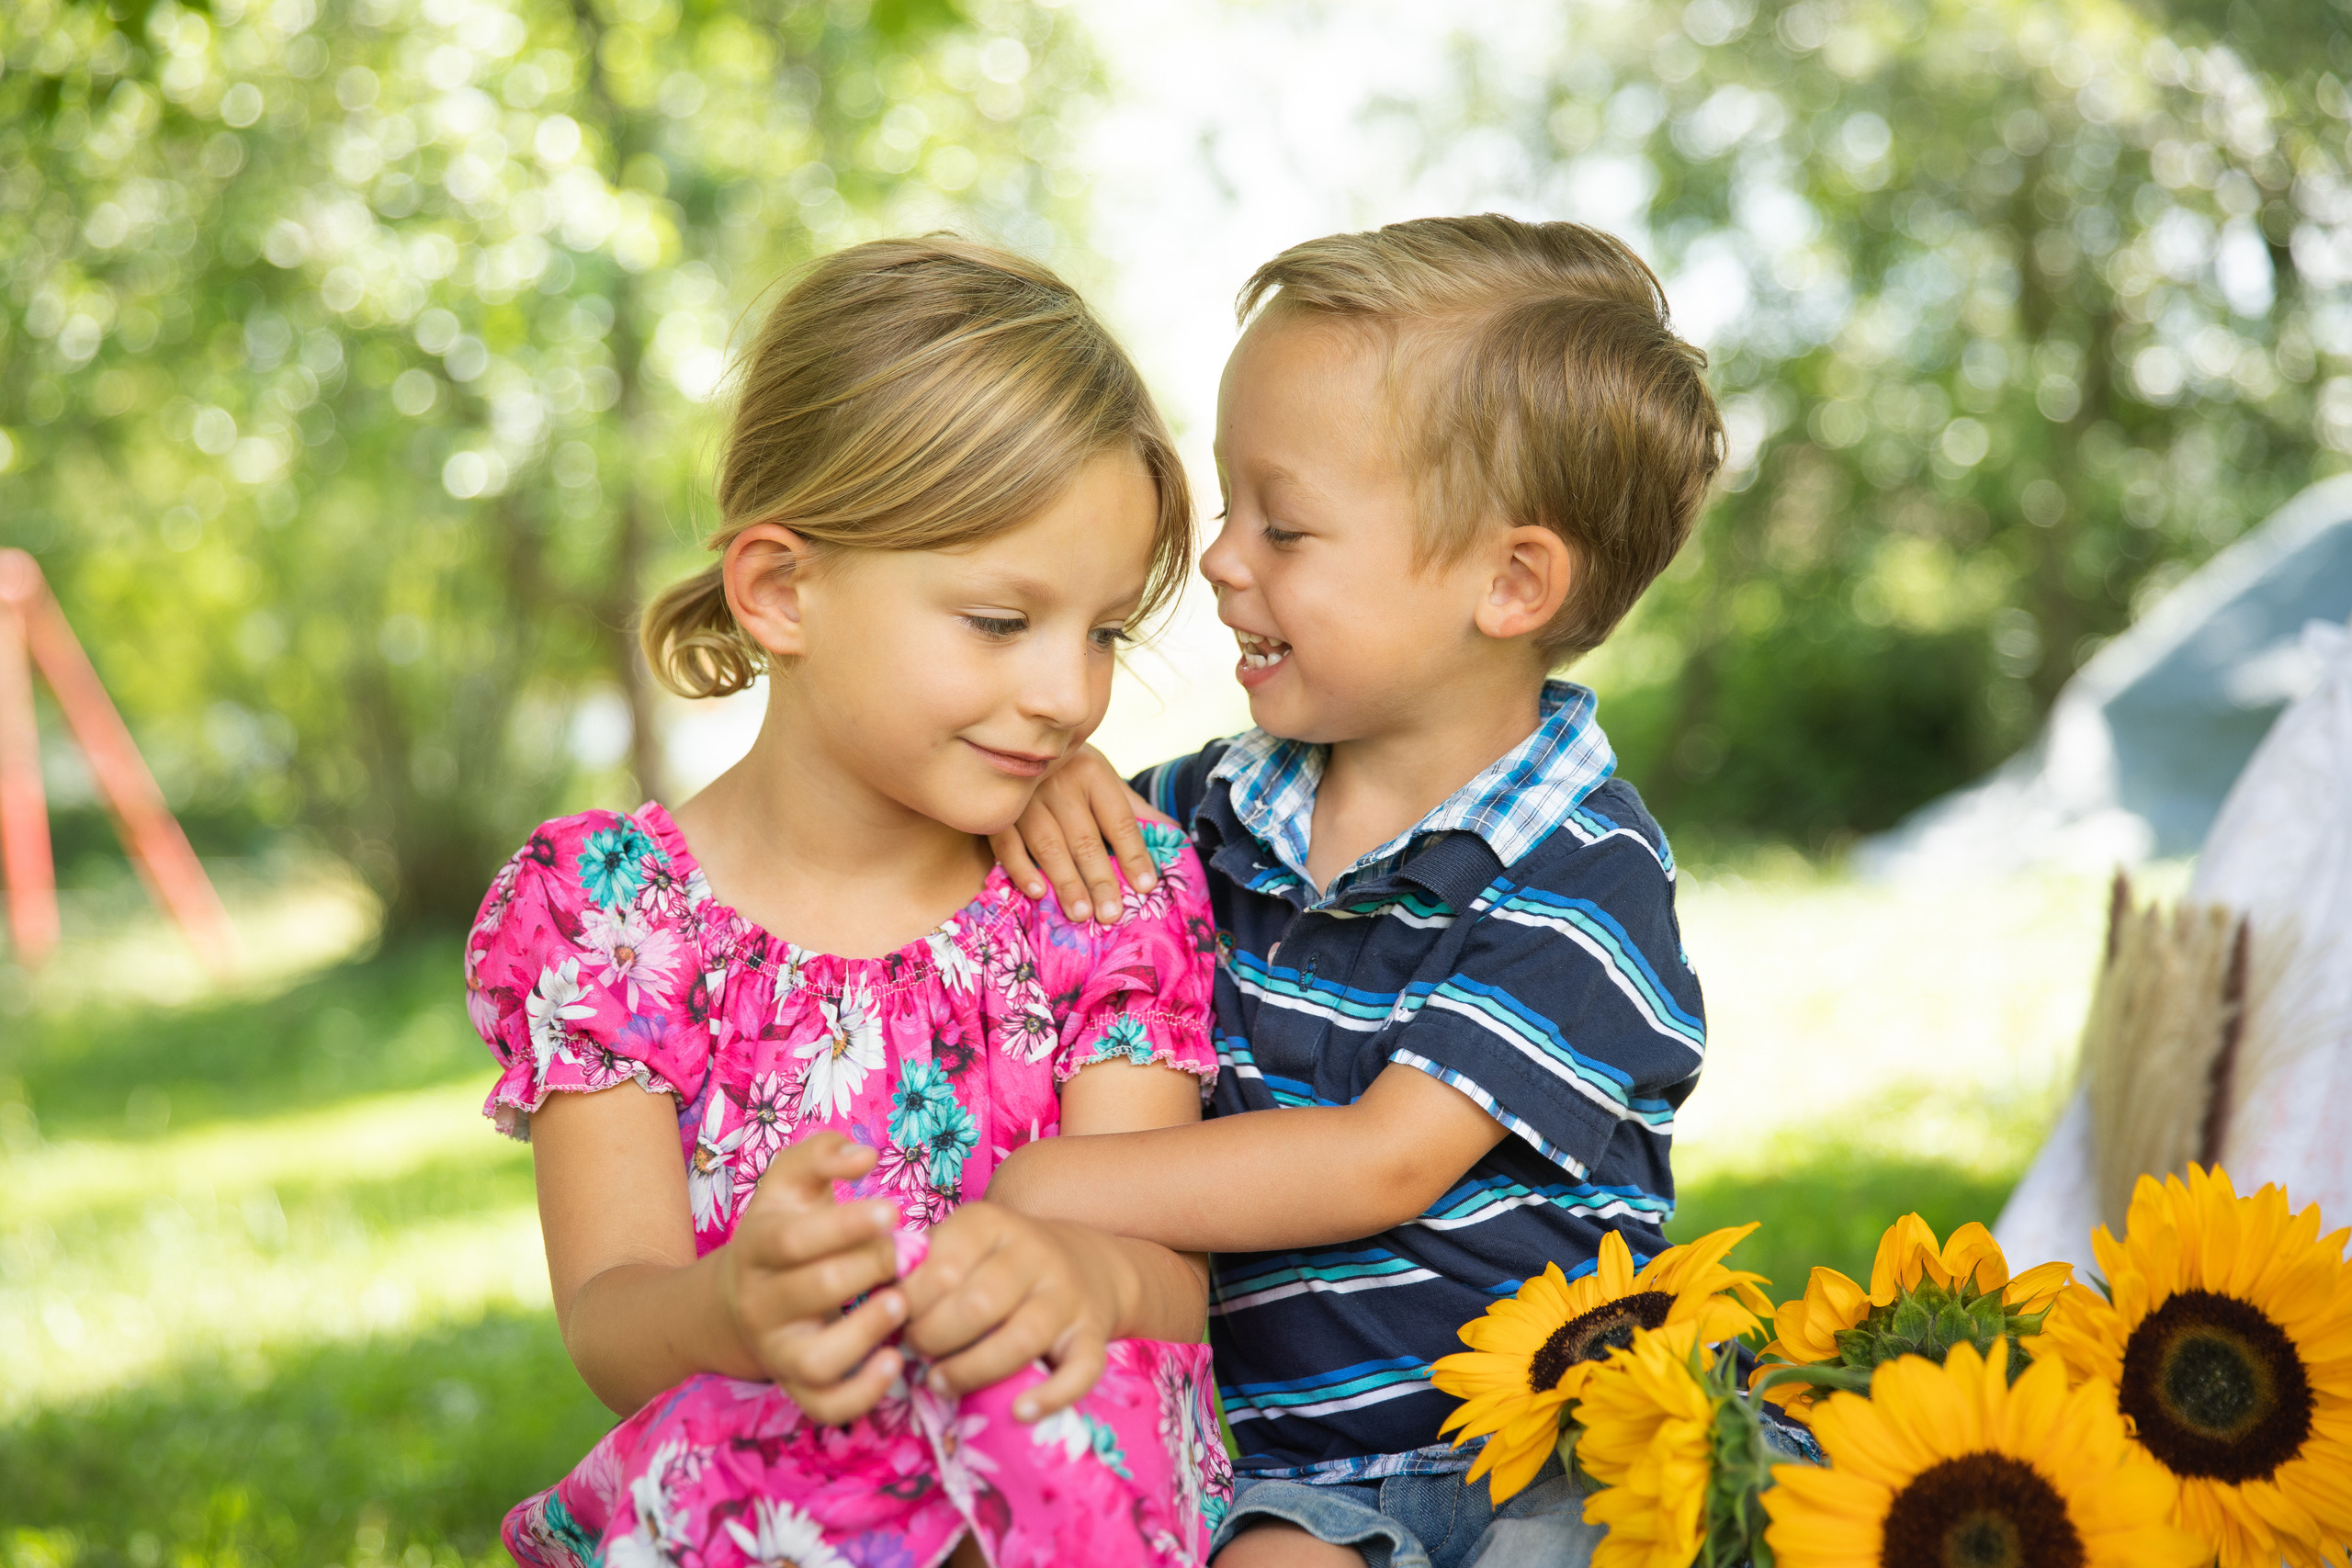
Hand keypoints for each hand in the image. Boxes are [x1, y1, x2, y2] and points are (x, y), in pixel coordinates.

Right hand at [716, 1132, 909, 1422]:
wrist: (736, 1300)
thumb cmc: (783, 1229)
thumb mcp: (789, 1183)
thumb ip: (822, 1154)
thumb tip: (864, 1154)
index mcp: (757, 1246)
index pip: (794, 1240)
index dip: (845, 1225)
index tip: (894, 1209)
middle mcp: (762, 1303)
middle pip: (813, 1290)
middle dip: (869, 1269)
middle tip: (910, 1252)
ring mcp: (777, 1350)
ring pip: (816, 1359)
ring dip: (865, 1334)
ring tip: (901, 1305)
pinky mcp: (796, 1386)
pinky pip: (825, 1406)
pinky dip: (862, 1394)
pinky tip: (895, 1360)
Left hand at [897, 1201, 1128, 1421]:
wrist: (1086, 1260)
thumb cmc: (999, 1262)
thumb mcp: (962, 1243)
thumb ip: (920, 1266)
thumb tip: (872, 1303)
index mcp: (991, 1224)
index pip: (942, 1268)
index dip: (910, 1304)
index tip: (896, 1320)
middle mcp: (1034, 1254)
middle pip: (979, 1305)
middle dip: (935, 1338)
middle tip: (917, 1352)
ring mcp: (1068, 1295)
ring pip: (1022, 1339)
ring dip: (973, 1370)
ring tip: (941, 1383)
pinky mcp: (1093, 1334)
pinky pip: (1081, 1370)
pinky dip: (1052, 1396)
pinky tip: (1019, 1411)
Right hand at [988, 744, 1167, 922]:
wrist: (1013, 745)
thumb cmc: (1069, 770)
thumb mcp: (1104, 779)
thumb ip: (1134, 808)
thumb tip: (1175, 833)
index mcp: (1092, 773)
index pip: (1119, 820)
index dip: (1134, 854)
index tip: (1146, 887)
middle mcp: (1060, 782)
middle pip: (1085, 839)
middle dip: (1100, 879)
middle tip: (1112, 914)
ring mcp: (1025, 797)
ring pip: (1049, 845)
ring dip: (1066, 882)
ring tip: (1082, 914)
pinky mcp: (998, 812)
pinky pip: (1008, 844)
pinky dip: (1022, 869)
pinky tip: (1037, 893)